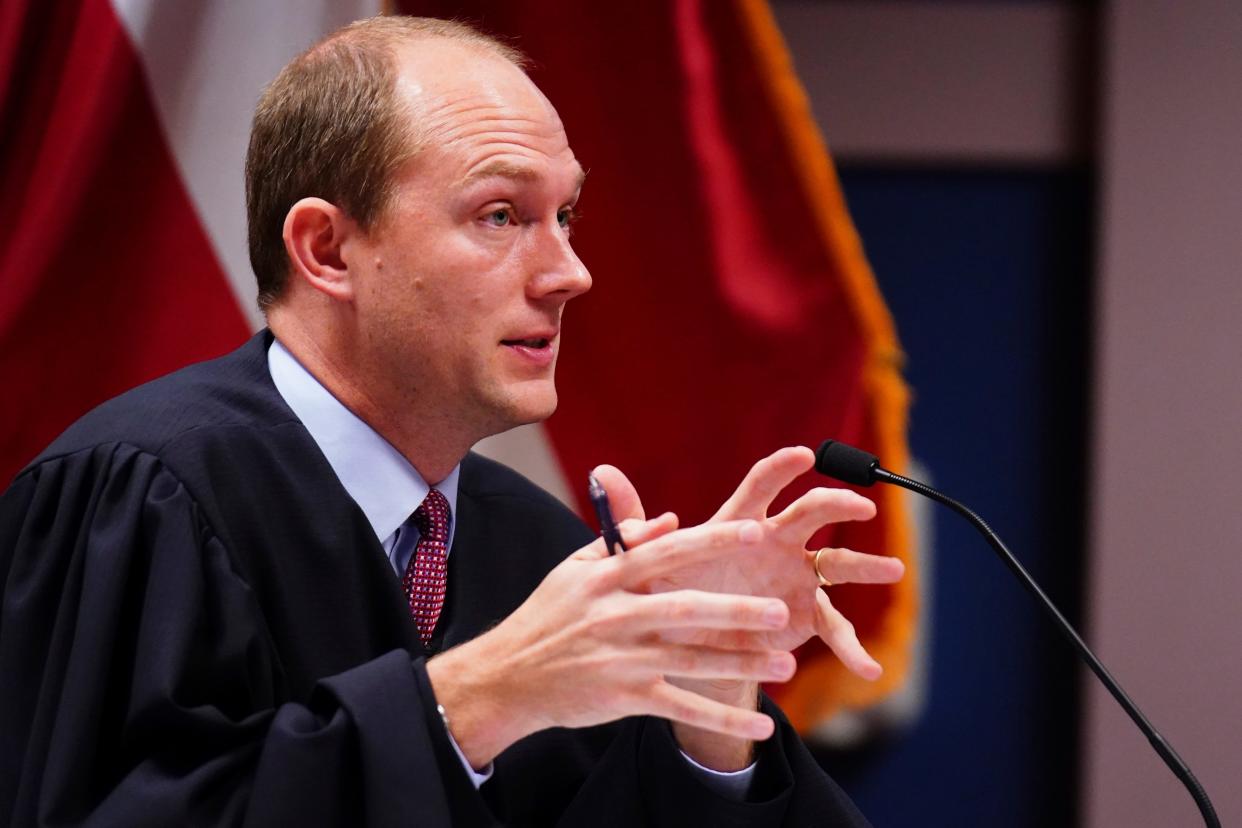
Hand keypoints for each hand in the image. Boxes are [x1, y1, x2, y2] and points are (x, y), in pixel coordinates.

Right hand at [425, 516, 800, 768]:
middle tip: (781, 610)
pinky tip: (760, 725)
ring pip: (691, 661)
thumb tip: (672, 519)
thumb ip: (622, 542)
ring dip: (741, 664)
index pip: (668, 552)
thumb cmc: (548, 616)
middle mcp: (616, 615)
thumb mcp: (575, 569)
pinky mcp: (625, 697)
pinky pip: (682, 708)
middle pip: (685, 609)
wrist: (508, 676)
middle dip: (735, 611)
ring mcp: (621, 659)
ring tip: (786, 663)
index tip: (755, 531)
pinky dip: (721, 718)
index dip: (712, 541)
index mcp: (607, 576)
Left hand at [592, 448, 903, 767]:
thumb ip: (634, 522)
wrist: (689, 645)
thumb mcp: (649, 564)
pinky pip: (835, 628)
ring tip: (894, 569)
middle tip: (860, 507)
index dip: (781, 468)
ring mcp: (797, 576)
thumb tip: (601, 471)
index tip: (803, 454)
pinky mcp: (806, 614)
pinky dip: (851, 647)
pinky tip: (867, 668)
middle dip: (836, 505)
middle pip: (811, 513)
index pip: (762, 486)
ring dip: (867, 564)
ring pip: (839, 563)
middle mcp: (776, 542)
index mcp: (739, 523)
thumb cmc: (672, 592)